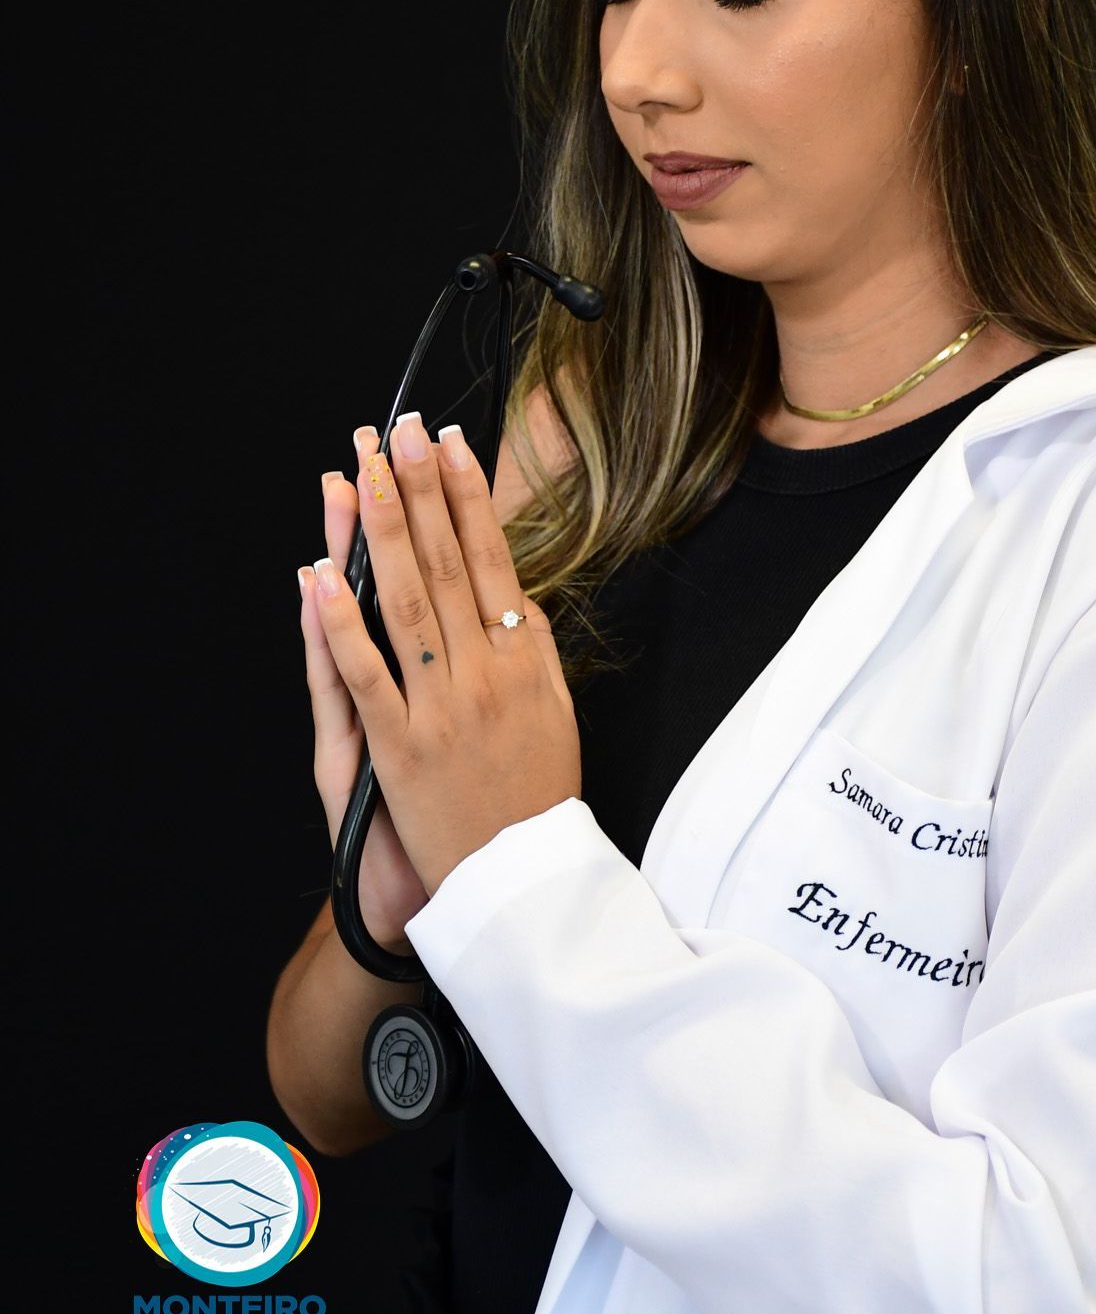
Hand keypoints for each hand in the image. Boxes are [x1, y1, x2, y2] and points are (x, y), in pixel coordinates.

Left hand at [306, 415, 582, 898]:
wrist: (522, 883)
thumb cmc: (537, 796)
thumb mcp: (557, 711)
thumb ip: (533, 649)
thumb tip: (514, 591)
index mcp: (523, 660)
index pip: (492, 558)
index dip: (469, 495)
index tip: (449, 441)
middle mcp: (484, 674)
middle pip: (448, 564)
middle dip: (418, 491)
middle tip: (396, 430)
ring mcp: (440, 709)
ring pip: (407, 604)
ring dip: (381, 533)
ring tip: (360, 474)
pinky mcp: (399, 749)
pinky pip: (365, 677)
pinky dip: (340, 625)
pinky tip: (320, 578)